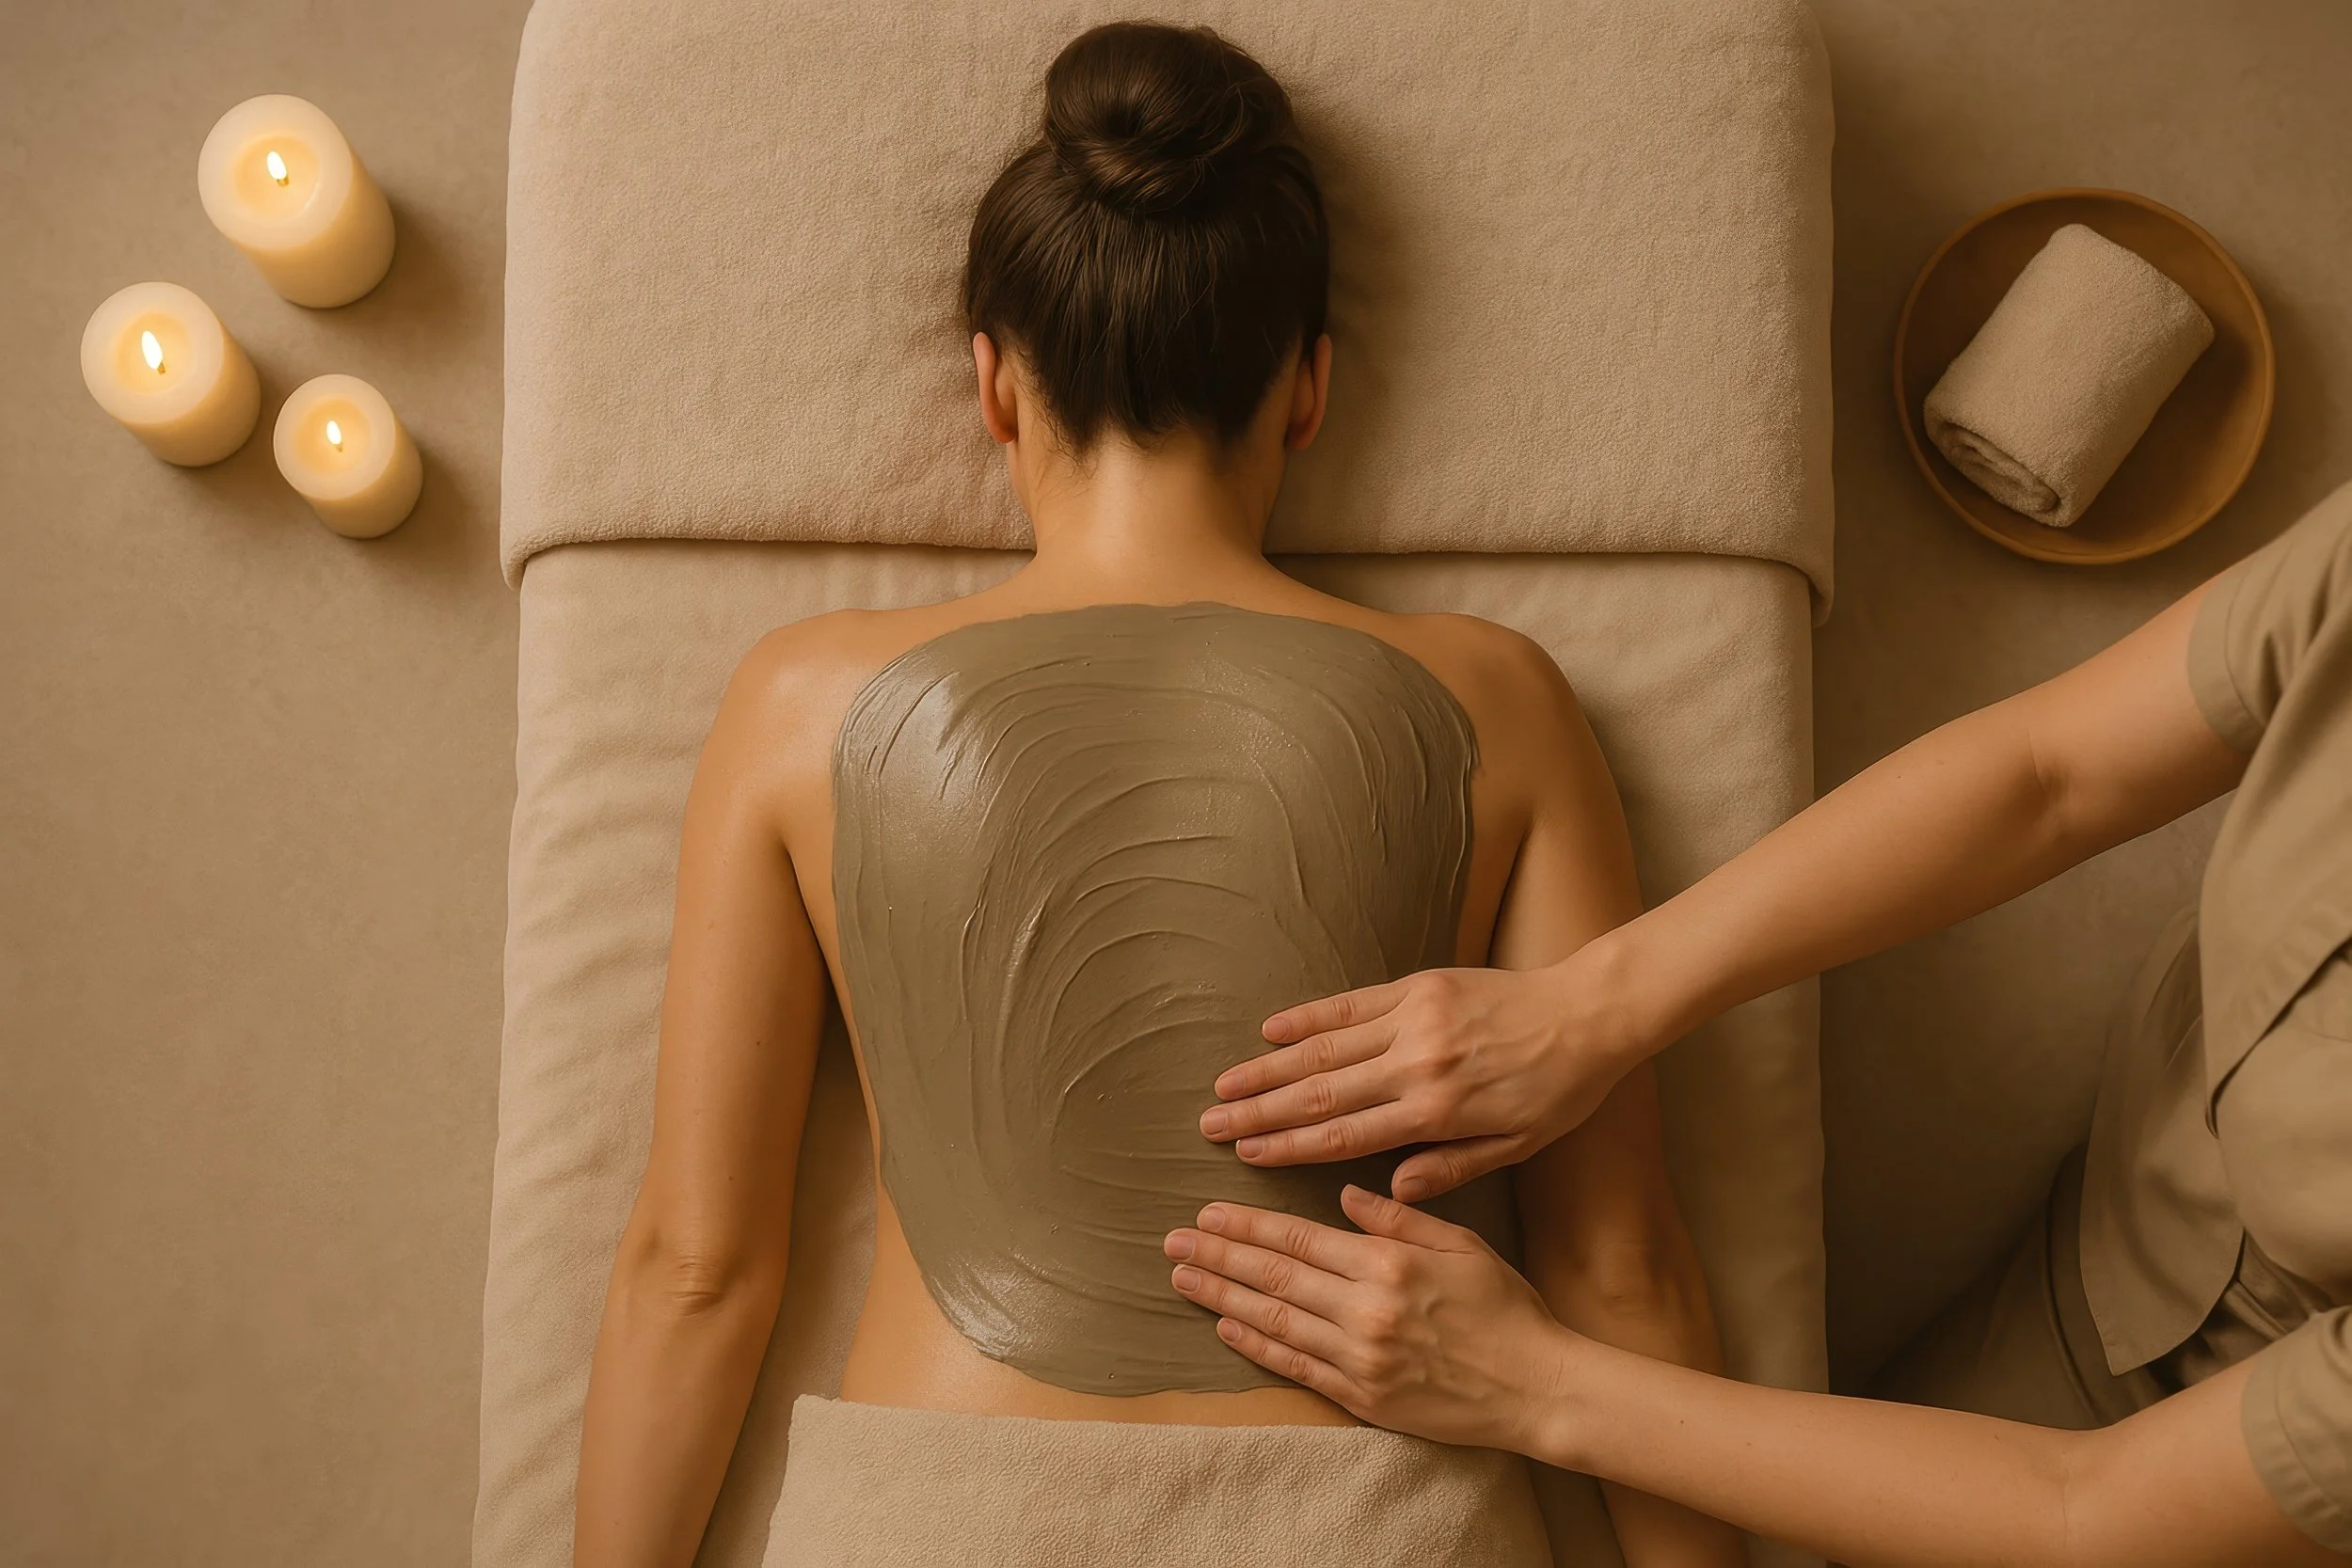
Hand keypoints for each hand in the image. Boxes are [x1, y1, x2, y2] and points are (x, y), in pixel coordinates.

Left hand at [1164, 1186, 1577, 1453]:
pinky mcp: (1362, 1397)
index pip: (1299, 1239)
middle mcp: (1365, 1309)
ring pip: (1273, 1321)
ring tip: (1183, 1277)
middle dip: (1218, 1256)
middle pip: (1274, 1277)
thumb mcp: (1461, 1245)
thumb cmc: (1505, 1309)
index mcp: (1388, 1264)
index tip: (1208, 1212)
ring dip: (1221, 1297)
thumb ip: (1398, 1218)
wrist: (1536, 1387)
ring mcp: (1360, 1357)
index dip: (1247, 1226)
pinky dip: (1256, 1346)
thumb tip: (1344, 1196)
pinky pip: (1295, 1367)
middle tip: (1174, 1240)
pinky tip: (1225, 1327)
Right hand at [1201, 954, 1650, 1198]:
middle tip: (1211, 1125)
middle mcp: (1416, 1065)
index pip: (1346, 1136)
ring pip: (1325, 1048)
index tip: (1246, 1156)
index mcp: (1438, 1113)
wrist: (1590, 1015)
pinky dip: (1308, 1017)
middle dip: (1260, 1112)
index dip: (1290, 1147)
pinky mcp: (1419, 986)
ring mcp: (1413, 1020)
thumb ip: (1449, 1171)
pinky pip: (1351, 1003)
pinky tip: (1271, 1030)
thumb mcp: (1515, 1148)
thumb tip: (1386, 1193)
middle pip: (1320, 1093)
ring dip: (1269, 1067)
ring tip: (1225, 1084)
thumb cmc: (1558, 1092)